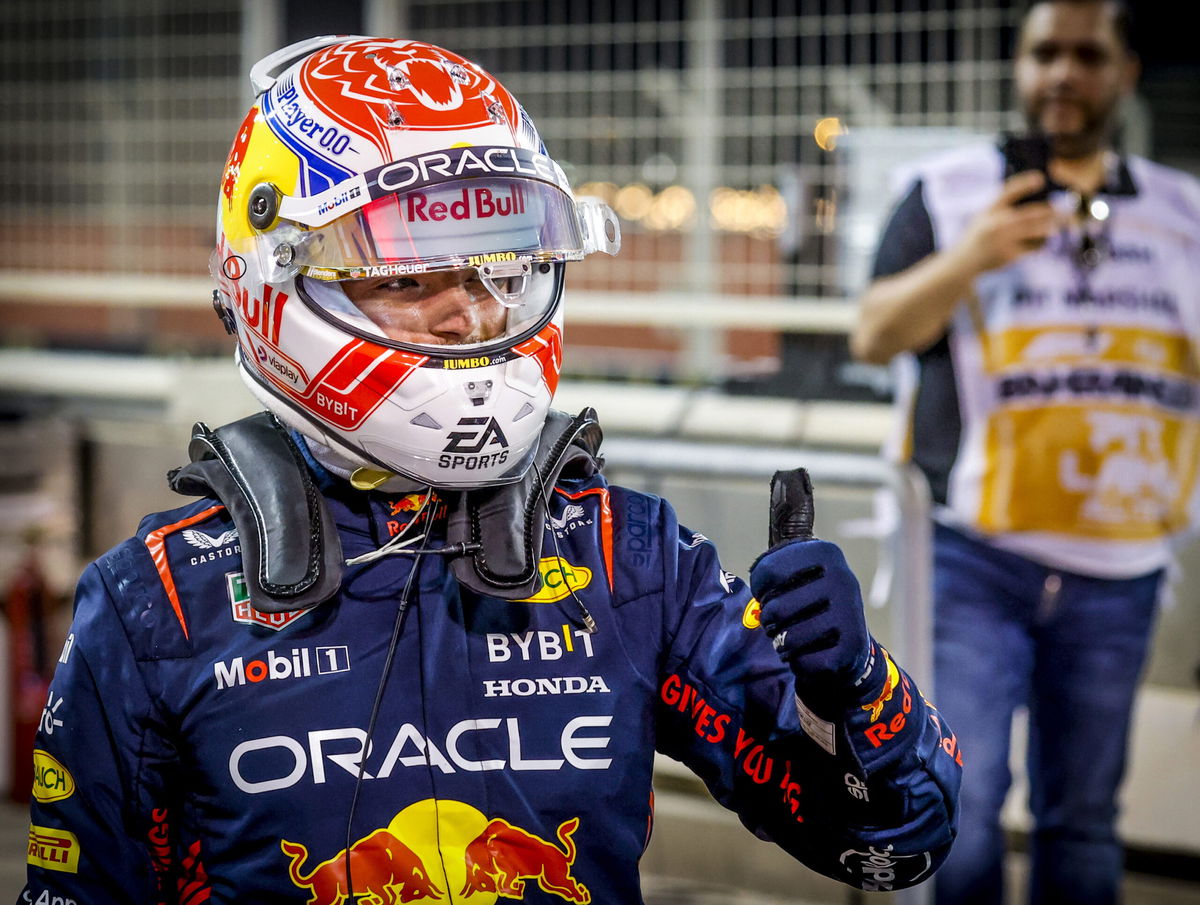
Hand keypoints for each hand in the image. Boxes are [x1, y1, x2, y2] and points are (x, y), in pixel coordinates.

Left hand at [750, 538, 875, 709]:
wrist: (849, 646)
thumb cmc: (810, 599)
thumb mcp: (799, 563)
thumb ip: (789, 525)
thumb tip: (786, 477)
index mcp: (826, 552)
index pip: (766, 572)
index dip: (759, 589)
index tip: (769, 592)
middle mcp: (843, 578)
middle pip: (774, 608)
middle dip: (769, 620)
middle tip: (779, 620)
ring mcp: (849, 614)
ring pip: (787, 637)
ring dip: (782, 643)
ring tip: (792, 637)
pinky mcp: (850, 648)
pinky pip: (801, 661)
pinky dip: (798, 662)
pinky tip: (811, 653)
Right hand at [955, 170, 1058, 273]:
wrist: (963, 262)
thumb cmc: (979, 236)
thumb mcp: (984, 216)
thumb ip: (1003, 207)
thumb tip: (1034, 201)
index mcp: (990, 210)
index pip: (1008, 192)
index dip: (1024, 184)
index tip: (1040, 178)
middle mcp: (996, 224)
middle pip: (1030, 214)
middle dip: (1050, 211)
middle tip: (1063, 209)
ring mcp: (1003, 240)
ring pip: (1035, 231)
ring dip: (1051, 227)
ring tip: (1061, 224)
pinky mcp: (1009, 255)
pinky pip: (1032, 247)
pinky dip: (1041, 244)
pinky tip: (1045, 242)